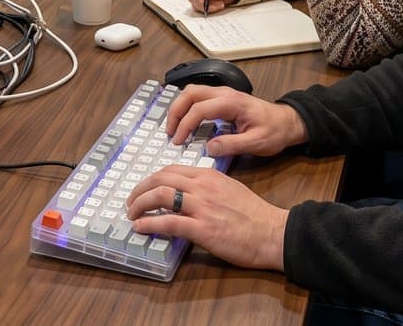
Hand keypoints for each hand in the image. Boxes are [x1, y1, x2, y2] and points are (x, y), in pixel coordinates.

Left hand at [125, 166, 288, 270]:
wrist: (272, 232)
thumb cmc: (255, 215)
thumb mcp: (230, 190)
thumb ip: (208, 188)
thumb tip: (187, 195)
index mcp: (209, 176)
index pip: (171, 170)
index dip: (152, 179)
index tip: (143, 189)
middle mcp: (202, 187)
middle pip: (161, 178)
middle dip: (140, 189)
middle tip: (131, 201)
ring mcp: (201, 207)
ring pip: (160, 195)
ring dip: (139, 204)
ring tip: (131, 214)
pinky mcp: (202, 229)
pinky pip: (168, 222)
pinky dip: (149, 223)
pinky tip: (139, 227)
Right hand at [162, 85, 307, 158]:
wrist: (288, 122)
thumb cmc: (275, 131)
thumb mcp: (256, 142)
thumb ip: (232, 145)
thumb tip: (209, 148)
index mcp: (231, 102)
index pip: (199, 109)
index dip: (185, 125)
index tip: (178, 141)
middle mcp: (224, 93)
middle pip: (189, 93)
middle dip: (175, 111)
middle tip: (169, 132)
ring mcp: (222, 93)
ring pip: (192, 92)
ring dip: (179, 107)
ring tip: (174, 128)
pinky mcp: (222, 98)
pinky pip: (198, 97)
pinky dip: (187, 107)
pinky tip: (186, 123)